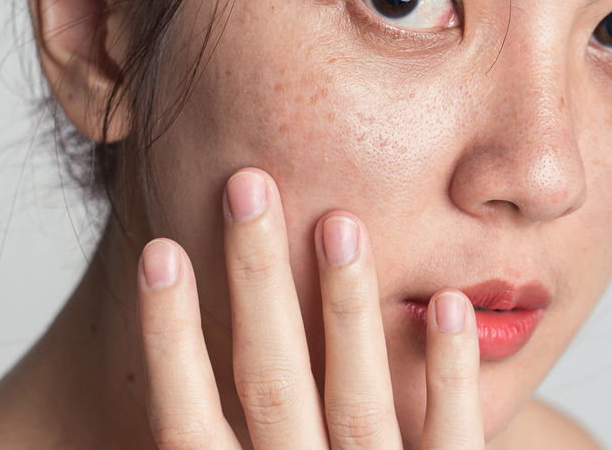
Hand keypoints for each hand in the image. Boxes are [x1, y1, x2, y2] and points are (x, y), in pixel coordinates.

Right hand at [136, 167, 483, 448]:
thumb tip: (173, 394)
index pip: (187, 423)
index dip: (169, 338)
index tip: (159, 252)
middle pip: (269, 385)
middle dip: (255, 283)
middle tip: (249, 187)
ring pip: (357, 401)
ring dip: (347, 308)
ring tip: (340, 222)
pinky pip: (452, 441)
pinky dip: (450, 374)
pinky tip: (450, 304)